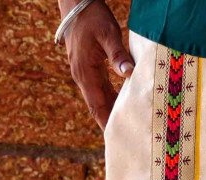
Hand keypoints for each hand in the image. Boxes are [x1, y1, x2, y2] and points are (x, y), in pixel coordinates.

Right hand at [58, 0, 133, 130]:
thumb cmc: (92, 16)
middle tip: (127, 139)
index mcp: (85, 73)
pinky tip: (122, 106)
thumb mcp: (108, 33)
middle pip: (98, 107)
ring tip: (127, 128)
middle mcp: (83, 77)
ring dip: (111, 113)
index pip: (97, 107)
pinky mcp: (89, 68)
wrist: (76, 2)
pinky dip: (111, 100)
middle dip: (110, 124)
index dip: (107, 124)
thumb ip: (118, 55)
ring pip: (100, 99)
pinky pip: (100, 89)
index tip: (117, 139)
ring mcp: (85, 73)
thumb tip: (129, 73)